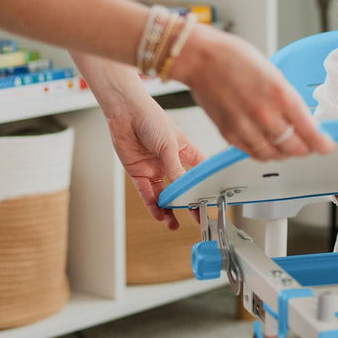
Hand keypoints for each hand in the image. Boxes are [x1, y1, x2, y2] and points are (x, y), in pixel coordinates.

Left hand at [106, 93, 203, 230]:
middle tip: (197, 218)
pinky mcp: (138, 172)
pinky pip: (146, 193)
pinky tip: (159, 214)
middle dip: (188, 202)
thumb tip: (184, 188)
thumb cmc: (151, 119)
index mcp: (185, 150)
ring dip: (168, 208)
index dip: (205, 185)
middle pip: (182, 186)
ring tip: (173, 224)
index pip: (199, 171)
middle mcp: (170, 161)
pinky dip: (152, 204)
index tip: (212, 200)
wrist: (125, 113)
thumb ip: (176, 168)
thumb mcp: (170, 145)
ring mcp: (154, 168)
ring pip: (164, 194)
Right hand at [169, 25, 335, 161]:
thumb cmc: (235, 58)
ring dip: (285, 153)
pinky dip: (265, 153)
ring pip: (274, 155)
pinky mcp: (229, 134)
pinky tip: (268, 145)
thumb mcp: (273, 74)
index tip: (328, 146)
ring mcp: (246, 127)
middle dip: (306, 148)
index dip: (322, 144)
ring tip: (289, 146)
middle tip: (309, 144)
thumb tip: (299, 119)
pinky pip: (253, 154)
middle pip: (294, 148)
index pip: (310, 131)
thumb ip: (287, 100)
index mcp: (281, 95)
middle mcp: (265, 115)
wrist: (201, 59)